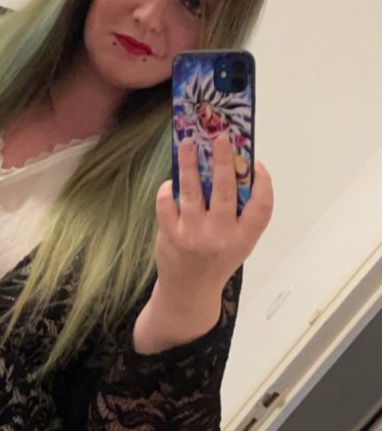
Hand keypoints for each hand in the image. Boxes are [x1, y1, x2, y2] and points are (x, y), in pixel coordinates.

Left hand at [134, 132, 273, 353]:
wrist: (188, 293)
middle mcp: (221, 236)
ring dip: (190, 163)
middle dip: (223, 161)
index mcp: (244, 238)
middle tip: (220, 137)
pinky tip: (173, 181)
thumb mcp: (238, 243)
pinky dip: (169, 188)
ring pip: (192, 191)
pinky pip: (168, 203)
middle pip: (225, 191)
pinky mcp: (170, 235)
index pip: (262, 207)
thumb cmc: (217, 261)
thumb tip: (234, 169)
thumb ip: (240, 214)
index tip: (257, 164)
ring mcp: (194, 235)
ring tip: (189, 143)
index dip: (263, 183)